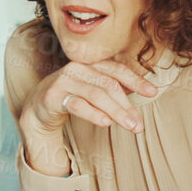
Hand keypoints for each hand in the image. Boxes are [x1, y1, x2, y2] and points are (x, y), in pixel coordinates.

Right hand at [18, 60, 157, 175]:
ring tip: (130, 126)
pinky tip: (106, 123)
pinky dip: (93, 114)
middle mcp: (77, 69)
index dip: (136, 80)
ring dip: (116, 112)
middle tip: (139, 124)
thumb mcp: (93, 91)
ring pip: (96, 95)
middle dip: (127, 105)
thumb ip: (113, 89)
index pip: (117, 71)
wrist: (38, 109)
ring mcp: (64, 81)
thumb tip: (143, 91)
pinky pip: (77, 105)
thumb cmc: (70, 98)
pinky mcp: (53, 96)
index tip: (153, 92)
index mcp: (89, 65)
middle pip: (108, 85)